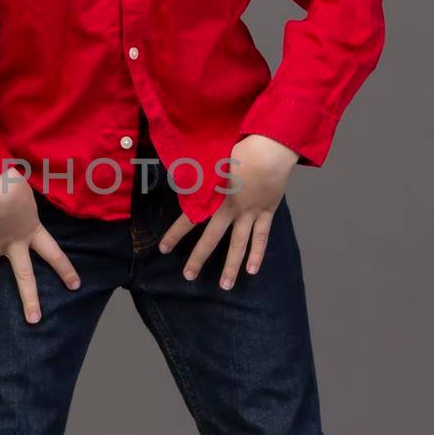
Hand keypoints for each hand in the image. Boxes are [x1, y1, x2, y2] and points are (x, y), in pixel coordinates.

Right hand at [0, 173, 80, 323]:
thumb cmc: (15, 182)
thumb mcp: (30, 195)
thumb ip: (29, 206)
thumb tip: (27, 198)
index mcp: (33, 231)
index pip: (55, 254)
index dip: (65, 270)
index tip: (75, 286)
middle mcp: (14, 243)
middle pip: (24, 276)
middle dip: (29, 300)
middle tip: (34, 320)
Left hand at [157, 135, 299, 288]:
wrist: (270, 149)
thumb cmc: (240, 149)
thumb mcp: (213, 160)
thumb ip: (199, 174)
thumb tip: (181, 178)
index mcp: (215, 197)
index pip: (189, 218)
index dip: (175, 234)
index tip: (163, 248)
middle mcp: (230, 209)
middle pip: (212, 238)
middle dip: (198, 257)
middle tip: (188, 276)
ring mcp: (250, 213)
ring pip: (238, 244)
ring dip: (231, 266)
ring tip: (225, 286)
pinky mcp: (266, 212)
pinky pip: (262, 236)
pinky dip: (257, 253)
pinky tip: (252, 270)